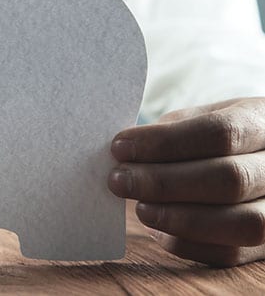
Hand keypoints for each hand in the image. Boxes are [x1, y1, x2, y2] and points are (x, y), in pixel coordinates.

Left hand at [108, 97, 264, 266]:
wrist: (256, 160)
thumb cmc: (218, 136)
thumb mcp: (204, 116)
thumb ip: (171, 130)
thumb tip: (126, 152)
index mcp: (263, 122)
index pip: (220, 133)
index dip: (165, 142)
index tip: (120, 147)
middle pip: (229, 179)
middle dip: (164, 182)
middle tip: (119, 181)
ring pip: (240, 223)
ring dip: (178, 218)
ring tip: (140, 207)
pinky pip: (231, 254)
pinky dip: (187, 244)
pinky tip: (157, 229)